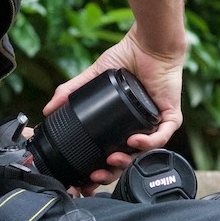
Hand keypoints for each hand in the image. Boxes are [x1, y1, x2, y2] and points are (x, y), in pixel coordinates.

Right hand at [45, 30, 186, 188]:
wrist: (148, 43)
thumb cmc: (128, 57)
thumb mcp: (95, 77)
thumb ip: (72, 91)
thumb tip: (48, 108)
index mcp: (124, 125)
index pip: (112, 154)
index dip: (100, 168)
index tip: (85, 177)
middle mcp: (141, 128)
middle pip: (127, 161)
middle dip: (111, 173)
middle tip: (96, 175)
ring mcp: (157, 124)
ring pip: (145, 154)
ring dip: (128, 161)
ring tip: (112, 159)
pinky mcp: (171, 117)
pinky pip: (162, 136)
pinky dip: (148, 142)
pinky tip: (133, 141)